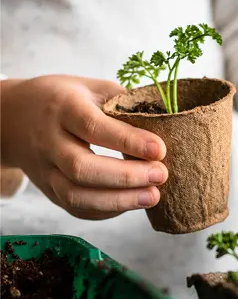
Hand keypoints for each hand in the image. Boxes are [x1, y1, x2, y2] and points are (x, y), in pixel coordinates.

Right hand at [0, 75, 167, 219]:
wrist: (14, 118)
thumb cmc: (62, 99)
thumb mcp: (90, 88)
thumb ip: (121, 102)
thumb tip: (161, 122)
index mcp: (62, 108)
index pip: (93, 127)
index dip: (128, 141)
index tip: (160, 149)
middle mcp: (49, 141)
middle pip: (82, 167)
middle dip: (126, 176)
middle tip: (161, 175)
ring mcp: (44, 170)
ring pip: (76, 195)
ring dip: (118, 201)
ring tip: (153, 196)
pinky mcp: (48, 189)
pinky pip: (75, 208)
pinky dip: (106, 210)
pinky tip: (131, 203)